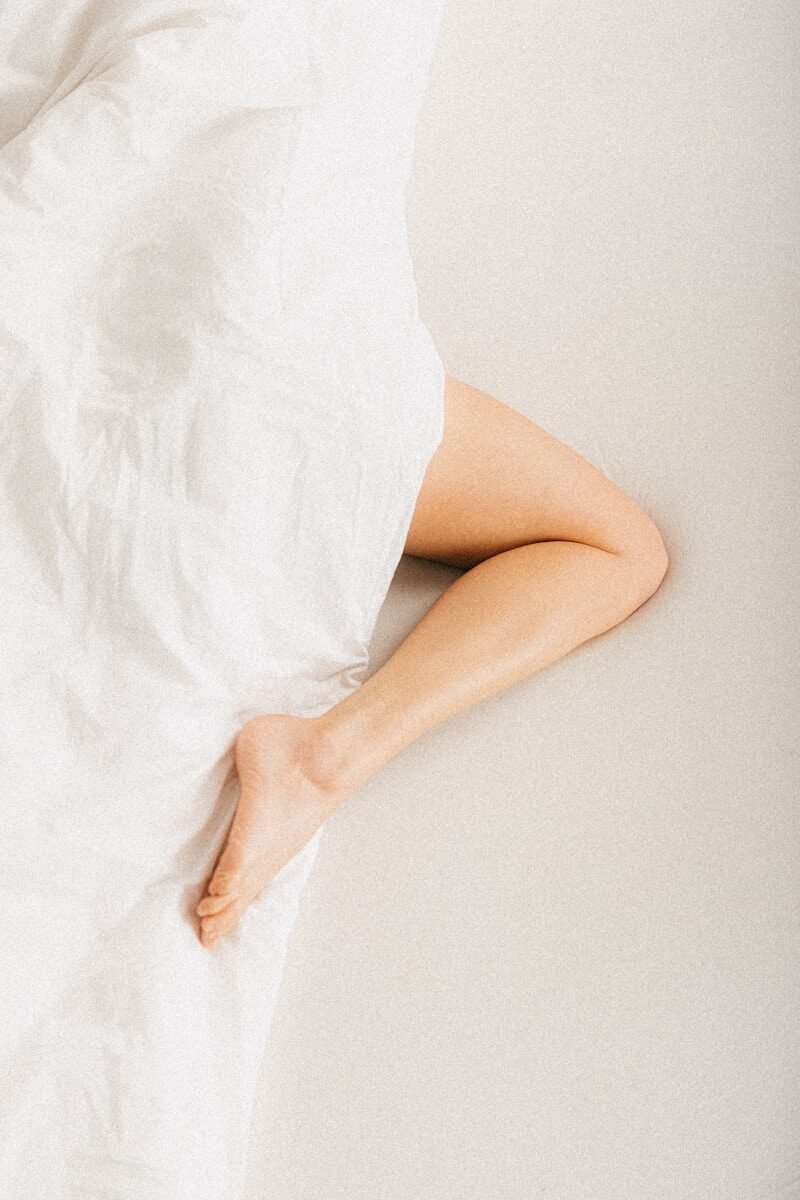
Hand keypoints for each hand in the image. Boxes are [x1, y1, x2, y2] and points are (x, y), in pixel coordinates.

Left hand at [195, 712, 339, 947]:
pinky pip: (266, 872)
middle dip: (223, 912)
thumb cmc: (290, 745)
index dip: (221, 889)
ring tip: (217, 930)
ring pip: (255, 883)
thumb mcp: (249, 744)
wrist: (333, 752)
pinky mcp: (291, 837)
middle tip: (206, 937)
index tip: (205, 908)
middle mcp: (270, 842)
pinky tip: (246, 897)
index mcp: (256, 827)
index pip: (234, 866)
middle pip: (243, 886)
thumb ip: (231, 759)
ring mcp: (282, 842)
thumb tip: (222, 760)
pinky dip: (251, 891)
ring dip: (235, 908)